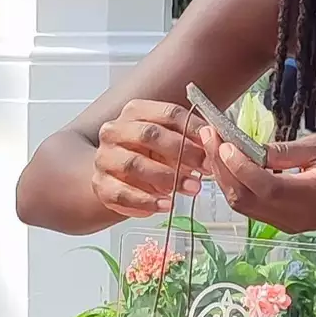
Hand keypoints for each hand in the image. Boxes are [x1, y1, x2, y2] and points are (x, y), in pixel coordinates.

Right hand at [91, 99, 210, 217]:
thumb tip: (215, 142)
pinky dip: (147, 202)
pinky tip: (166, 204)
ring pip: (134, 165)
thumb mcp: (169, 142)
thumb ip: (189, 140)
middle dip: (182, 152)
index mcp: (134, 112)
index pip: (168, 114)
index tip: (213, 146)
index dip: (194, 130)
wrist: (115, 175)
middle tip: (205, 168)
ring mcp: (104, 158)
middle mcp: (114, 131)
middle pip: (148, 135)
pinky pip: (122, 194)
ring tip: (191, 188)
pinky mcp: (100, 184)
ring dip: (167, 178)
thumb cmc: (147, 155)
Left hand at [204, 130, 315, 234]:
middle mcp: (291, 217)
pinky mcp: (282, 224)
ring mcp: (285, 224)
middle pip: (243, 197)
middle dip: (221, 166)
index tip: (224, 140)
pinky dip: (235, 185)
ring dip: (224, 176)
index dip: (238, 164)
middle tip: (209, 134)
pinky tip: (230, 163)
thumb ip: (289, 151)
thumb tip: (253, 148)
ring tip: (214, 146)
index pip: (262, 185)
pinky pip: (250, 207)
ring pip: (242, 204)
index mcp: (308, 197)